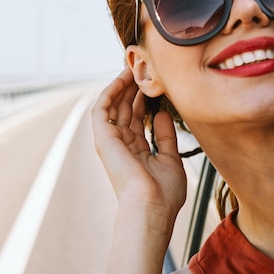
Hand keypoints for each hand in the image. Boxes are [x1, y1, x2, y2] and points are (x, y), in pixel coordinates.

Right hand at [92, 68, 186, 215]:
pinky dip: (111, 91)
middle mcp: (121, 144)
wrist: (151, 207)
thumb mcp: (170, 159)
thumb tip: (161, 113)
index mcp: (135, 151)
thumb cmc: (163, 193)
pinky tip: (122, 78)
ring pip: (114, 105)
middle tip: (143, 67)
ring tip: (133, 66)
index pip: (137, 118)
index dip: (144, 99)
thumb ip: (165, 135)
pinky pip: (103, 108)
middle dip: (133, 88)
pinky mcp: (103, 137)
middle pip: (125, 108)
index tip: (154, 82)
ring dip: (122, 85)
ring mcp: (110, 140)